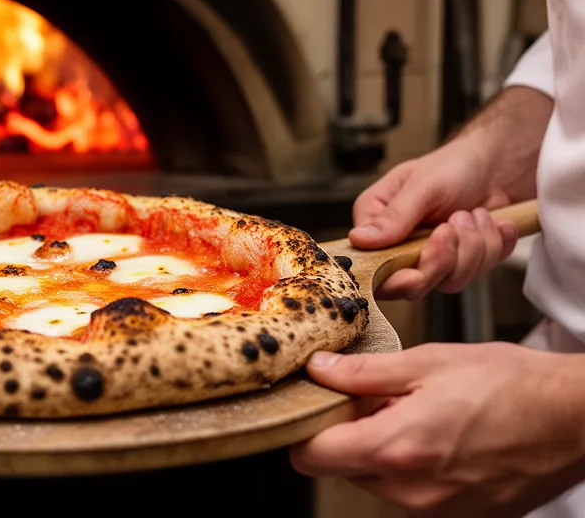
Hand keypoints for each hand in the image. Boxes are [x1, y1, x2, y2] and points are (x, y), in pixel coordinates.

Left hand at [290, 343, 584, 516]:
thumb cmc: (511, 385)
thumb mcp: (428, 363)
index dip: (308, 429)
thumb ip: (364, 374)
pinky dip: (415, 469)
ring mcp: (437, 512)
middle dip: (352, 435)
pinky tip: (443, 439)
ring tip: (421, 417)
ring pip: (378, 483)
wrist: (576, 419)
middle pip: (344, 468)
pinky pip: (413, 496)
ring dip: (385, 452)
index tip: (320, 407)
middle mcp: (411, 492)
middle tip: (382, 401)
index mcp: (396, 448)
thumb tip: (319, 370)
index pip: (312, 457)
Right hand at [350, 144, 520, 299]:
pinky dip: (494, 246)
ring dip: (475, 246)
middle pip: (415, 283)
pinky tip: (493, 222)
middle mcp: (398, 246)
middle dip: (445, 256)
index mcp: (376, 224)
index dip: (394, 279)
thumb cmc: (453, 166)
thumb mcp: (422, 186)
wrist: (495, 166)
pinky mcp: (462, 264)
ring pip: (451, 281)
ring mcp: (431, 258)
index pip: (373, 267)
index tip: (415, 274)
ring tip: (476, 213)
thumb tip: (359, 239)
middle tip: (456, 221)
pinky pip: (479, 274)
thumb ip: (394, 216)